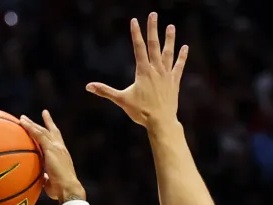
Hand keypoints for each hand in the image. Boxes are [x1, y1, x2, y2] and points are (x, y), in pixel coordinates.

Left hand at [19, 111, 84, 202]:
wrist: (68, 189)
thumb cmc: (60, 190)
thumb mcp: (51, 182)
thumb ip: (46, 178)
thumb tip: (40, 179)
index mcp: (62, 155)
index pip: (58, 141)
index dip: (54, 133)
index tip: (51, 125)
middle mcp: (61, 148)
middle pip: (53, 131)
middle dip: (47, 122)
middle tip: (45, 113)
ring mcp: (56, 147)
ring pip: (42, 131)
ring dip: (32, 124)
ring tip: (23, 118)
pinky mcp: (51, 149)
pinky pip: (38, 135)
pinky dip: (30, 128)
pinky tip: (23, 123)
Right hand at [86, 13, 187, 128]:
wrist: (161, 122)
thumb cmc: (141, 112)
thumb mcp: (121, 100)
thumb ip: (105, 91)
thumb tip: (88, 87)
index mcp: (143, 71)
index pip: (139, 48)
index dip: (136, 34)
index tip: (135, 21)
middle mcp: (156, 69)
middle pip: (154, 45)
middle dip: (153, 29)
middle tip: (153, 15)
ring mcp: (166, 75)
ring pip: (168, 53)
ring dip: (169, 39)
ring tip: (171, 26)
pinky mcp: (174, 82)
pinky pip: (179, 66)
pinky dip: (182, 57)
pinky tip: (185, 47)